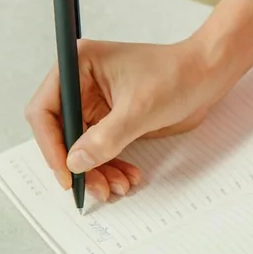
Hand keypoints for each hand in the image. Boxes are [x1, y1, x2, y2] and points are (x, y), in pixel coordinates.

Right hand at [24, 37, 230, 200]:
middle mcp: (81, 83)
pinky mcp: (111, 119)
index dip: (51, 145)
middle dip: (78, 164)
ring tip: (117, 186)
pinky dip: (110, 166)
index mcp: (78, 65)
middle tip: (94, 188)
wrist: (207, 76)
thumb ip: (105, 138)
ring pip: (81, 147)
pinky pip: (100, 149)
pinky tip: (126, 177)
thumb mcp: (139, 109)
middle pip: (61, 133)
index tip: (66, 173)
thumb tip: (75, 162)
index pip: (45, 110)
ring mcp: (95, 102)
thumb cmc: (176, 75)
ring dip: (96, 170)